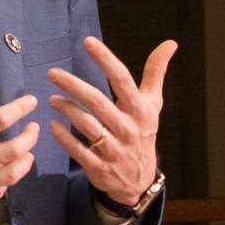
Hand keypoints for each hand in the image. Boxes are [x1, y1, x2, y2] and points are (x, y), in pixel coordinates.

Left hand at [48, 36, 176, 209]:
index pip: (122, 79)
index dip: (105, 59)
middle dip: (73, 85)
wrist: (140, 182)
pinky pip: (78, 150)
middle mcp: (128, 129)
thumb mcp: (153, 104)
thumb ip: (156, 72)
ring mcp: (113, 150)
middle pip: (97, 102)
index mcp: (140, 110)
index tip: (87, 41)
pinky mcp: (99, 168)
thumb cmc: (143, 132)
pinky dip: (64, 137)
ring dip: (67, 110)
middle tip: (53, 73)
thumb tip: (171, 42)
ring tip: (53, 99)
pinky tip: (53, 125)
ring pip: (87, 125)